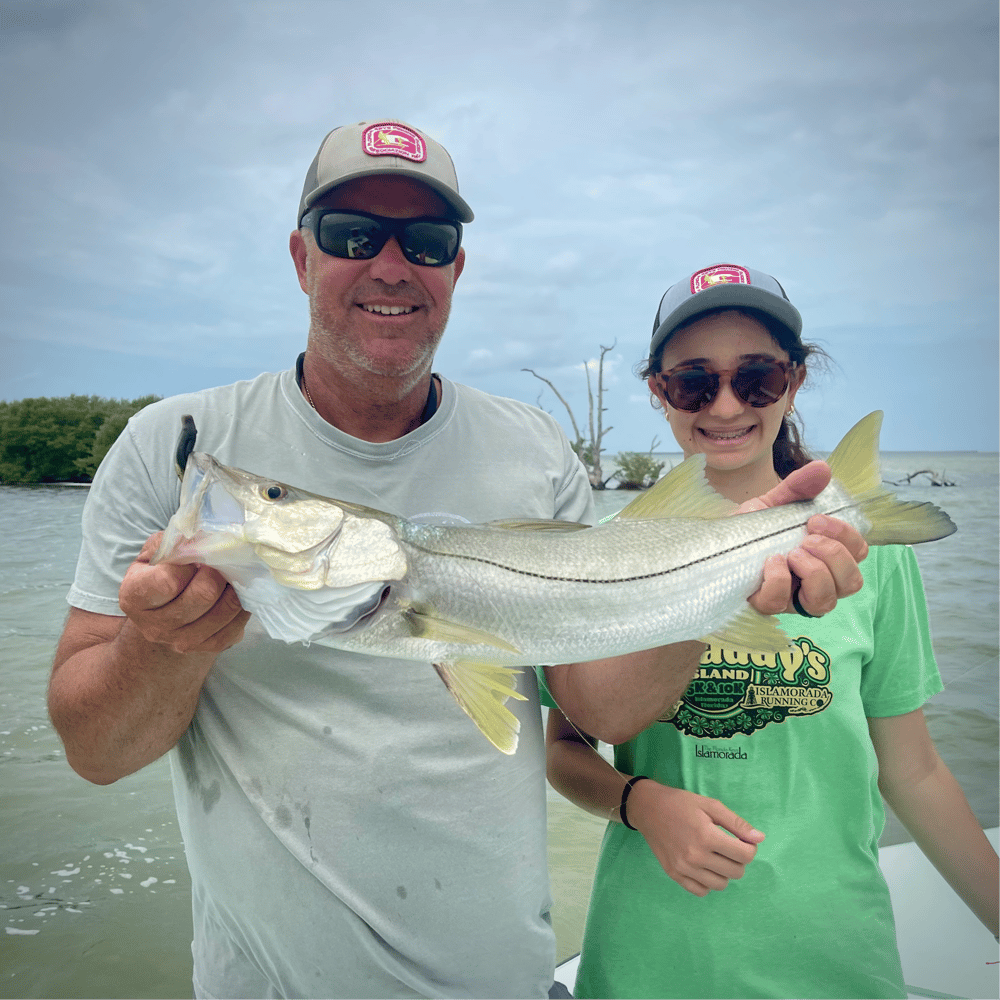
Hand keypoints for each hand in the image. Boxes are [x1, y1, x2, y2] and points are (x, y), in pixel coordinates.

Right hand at [118, 533, 249, 654]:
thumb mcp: (155, 553)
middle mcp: (154, 626)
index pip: (167, 581)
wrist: (163, 617)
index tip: (194, 556)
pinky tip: (237, 593)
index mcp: (134, 597)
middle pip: (203, 595)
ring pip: (225, 610)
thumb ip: (171, 541)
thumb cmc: (159, 575)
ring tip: (231, 575)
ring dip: (235, 587)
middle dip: (218, 573)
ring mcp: (182, 642)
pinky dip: (242, 605)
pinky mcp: (209, 648)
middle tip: (220, 562)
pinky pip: (237, 625)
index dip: (188, 563)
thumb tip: (200, 534)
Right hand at [627, 779, 763, 895]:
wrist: (648, 808)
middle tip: (728, 846)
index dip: (749, 848)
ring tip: (715, 856)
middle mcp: (696, 856)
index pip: (745, 855)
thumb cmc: (681, 803)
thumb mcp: (710, 805)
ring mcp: (684, 868)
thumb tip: (759, 839)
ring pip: (721, 884)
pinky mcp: (674, 875)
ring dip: (724, 871)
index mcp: (707, 836)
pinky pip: (701, 891)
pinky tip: (704, 866)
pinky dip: (707, 882)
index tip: (742, 840)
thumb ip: (736, 823)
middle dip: (738, 859)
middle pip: (736, 872)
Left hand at [740, 461, 867, 615]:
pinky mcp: (765, 606)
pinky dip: (780, 580)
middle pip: (852, 583)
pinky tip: (770, 562)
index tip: (817, 519)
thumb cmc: (753, 529)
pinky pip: (781, 603)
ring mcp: (792, 599)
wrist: (715, 543)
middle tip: (807, 537)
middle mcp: (816, 583)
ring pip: (825, 602)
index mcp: (826, 557)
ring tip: (792, 552)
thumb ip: (798, 488)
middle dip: (834, 555)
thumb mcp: (775, 504)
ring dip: (815, 573)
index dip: (847, 537)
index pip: (859, 554)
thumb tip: (822, 468)